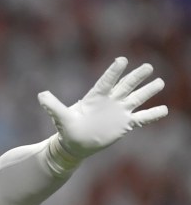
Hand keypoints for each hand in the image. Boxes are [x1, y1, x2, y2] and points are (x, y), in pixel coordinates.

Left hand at [37, 57, 167, 158]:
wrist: (75, 144)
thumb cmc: (67, 129)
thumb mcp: (60, 117)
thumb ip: (53, 105)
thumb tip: (41, 95)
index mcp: (95, 97)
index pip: (106, 82)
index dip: (114, 72)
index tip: (122, 60)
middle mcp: (110, 102)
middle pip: (125, 86)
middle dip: (136, 77)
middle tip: (148, 67)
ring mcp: (118, 112)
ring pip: (136, 99)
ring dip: (148, 91)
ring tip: (160, 82)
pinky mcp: (124, 124)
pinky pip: (141, 118)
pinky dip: (152, 115)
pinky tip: (164, 109)